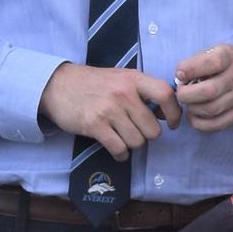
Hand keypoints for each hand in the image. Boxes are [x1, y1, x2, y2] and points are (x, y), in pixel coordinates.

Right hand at [38, 63, 181, 160]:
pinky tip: (116, 148)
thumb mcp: (121, 78)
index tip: (172, 124)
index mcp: (133, 79)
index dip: (174, 113)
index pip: (166, 95)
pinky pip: (119, 148)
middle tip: (136, 131)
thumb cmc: (94, 83)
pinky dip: (120, 154)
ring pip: (137, 141)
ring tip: (122, 137)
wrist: (57, 84)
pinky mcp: (95, 125)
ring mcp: (109, 109)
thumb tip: (165, 113)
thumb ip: (143, 91)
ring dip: (132, 144)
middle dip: (147, 135)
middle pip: (153, 129)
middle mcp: (123, 93)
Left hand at [174, 44, 232, 131]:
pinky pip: (217, 125)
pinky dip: (200, 123)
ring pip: (210, 110)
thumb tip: (179, 77)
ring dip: (192, 109)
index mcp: (229, 58)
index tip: (180, 73)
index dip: (189, 69)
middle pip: (208, 92)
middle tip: (182, 92)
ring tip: (190, 103)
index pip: (210, 63)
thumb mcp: (220, 51)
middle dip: (186, 94)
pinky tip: (195, 115)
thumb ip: (199, 61)